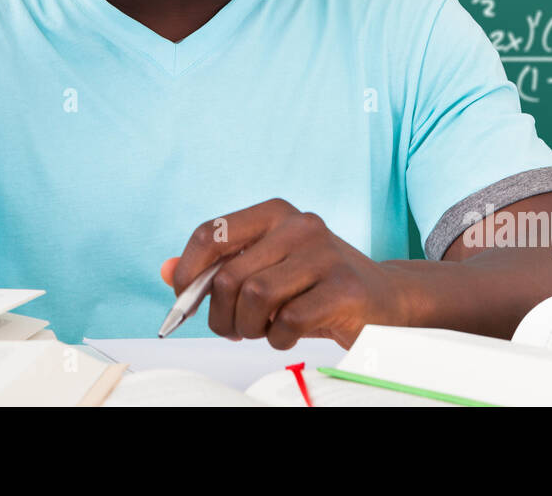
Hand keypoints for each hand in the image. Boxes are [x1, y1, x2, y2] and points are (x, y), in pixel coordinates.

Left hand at [162, 198, 410, 349]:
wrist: (385, 300)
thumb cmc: (316, 286)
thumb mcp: (265, 269)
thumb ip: (217, 268)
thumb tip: (167, 271)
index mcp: (274, 213)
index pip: (211, 233)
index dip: (188, 271)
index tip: (186, 298)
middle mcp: (299, 224)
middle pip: (228, 276)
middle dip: (222, 315)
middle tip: (235, 329)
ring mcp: (324, 254)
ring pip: (254, 297)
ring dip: (250, 327)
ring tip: (264, 329)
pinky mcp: (344, 288)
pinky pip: (287, 321)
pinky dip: (279, 338)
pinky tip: (290, 334)